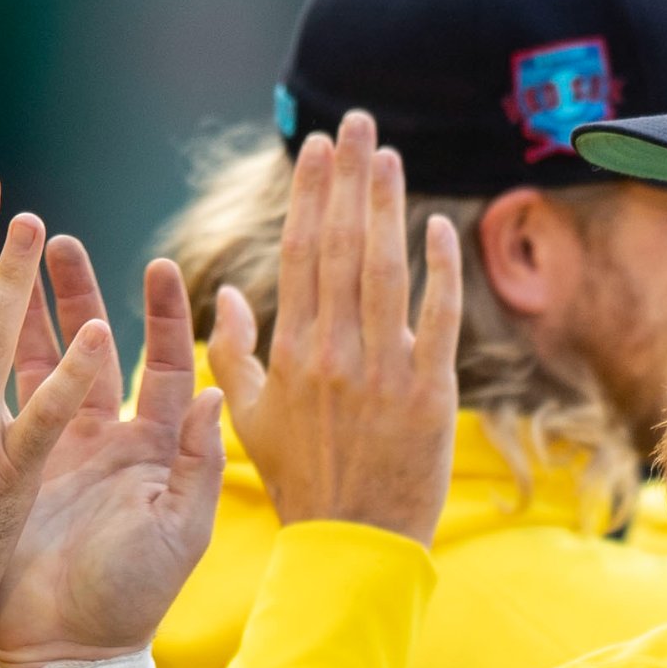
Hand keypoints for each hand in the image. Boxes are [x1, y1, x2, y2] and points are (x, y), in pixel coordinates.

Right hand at [0, 240, 230, 667]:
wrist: (70, 652)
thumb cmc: (135, 598)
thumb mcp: (179, 532)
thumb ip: (197, 464)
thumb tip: (214, 393)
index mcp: (153, 449)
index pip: (164, 363)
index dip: (163, 315)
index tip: (160, 263)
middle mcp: (103, 438)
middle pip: (93, 345)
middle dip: (77, 290)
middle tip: (54, 236)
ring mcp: (52, 449)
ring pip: (38, 361)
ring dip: (25, 308)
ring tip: (6, 255)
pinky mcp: (7, 466)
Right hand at [210, 109, 460, 540]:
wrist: (352, 544)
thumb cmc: (300, 481)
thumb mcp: (247, 419)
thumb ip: (233, 355)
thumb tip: (227, 297)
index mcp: (291, 354)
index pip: (300, 255)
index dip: (311, 196)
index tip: (317, 149)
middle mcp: (335, 353)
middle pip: (341, 247)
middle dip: (348, 179)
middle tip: (356, 123)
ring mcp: (384, 372)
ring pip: (384, 271)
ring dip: (386, 206)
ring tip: (388, 154)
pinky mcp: (431, 394)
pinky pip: (436, 319)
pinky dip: (439, 272)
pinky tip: (439, 227)